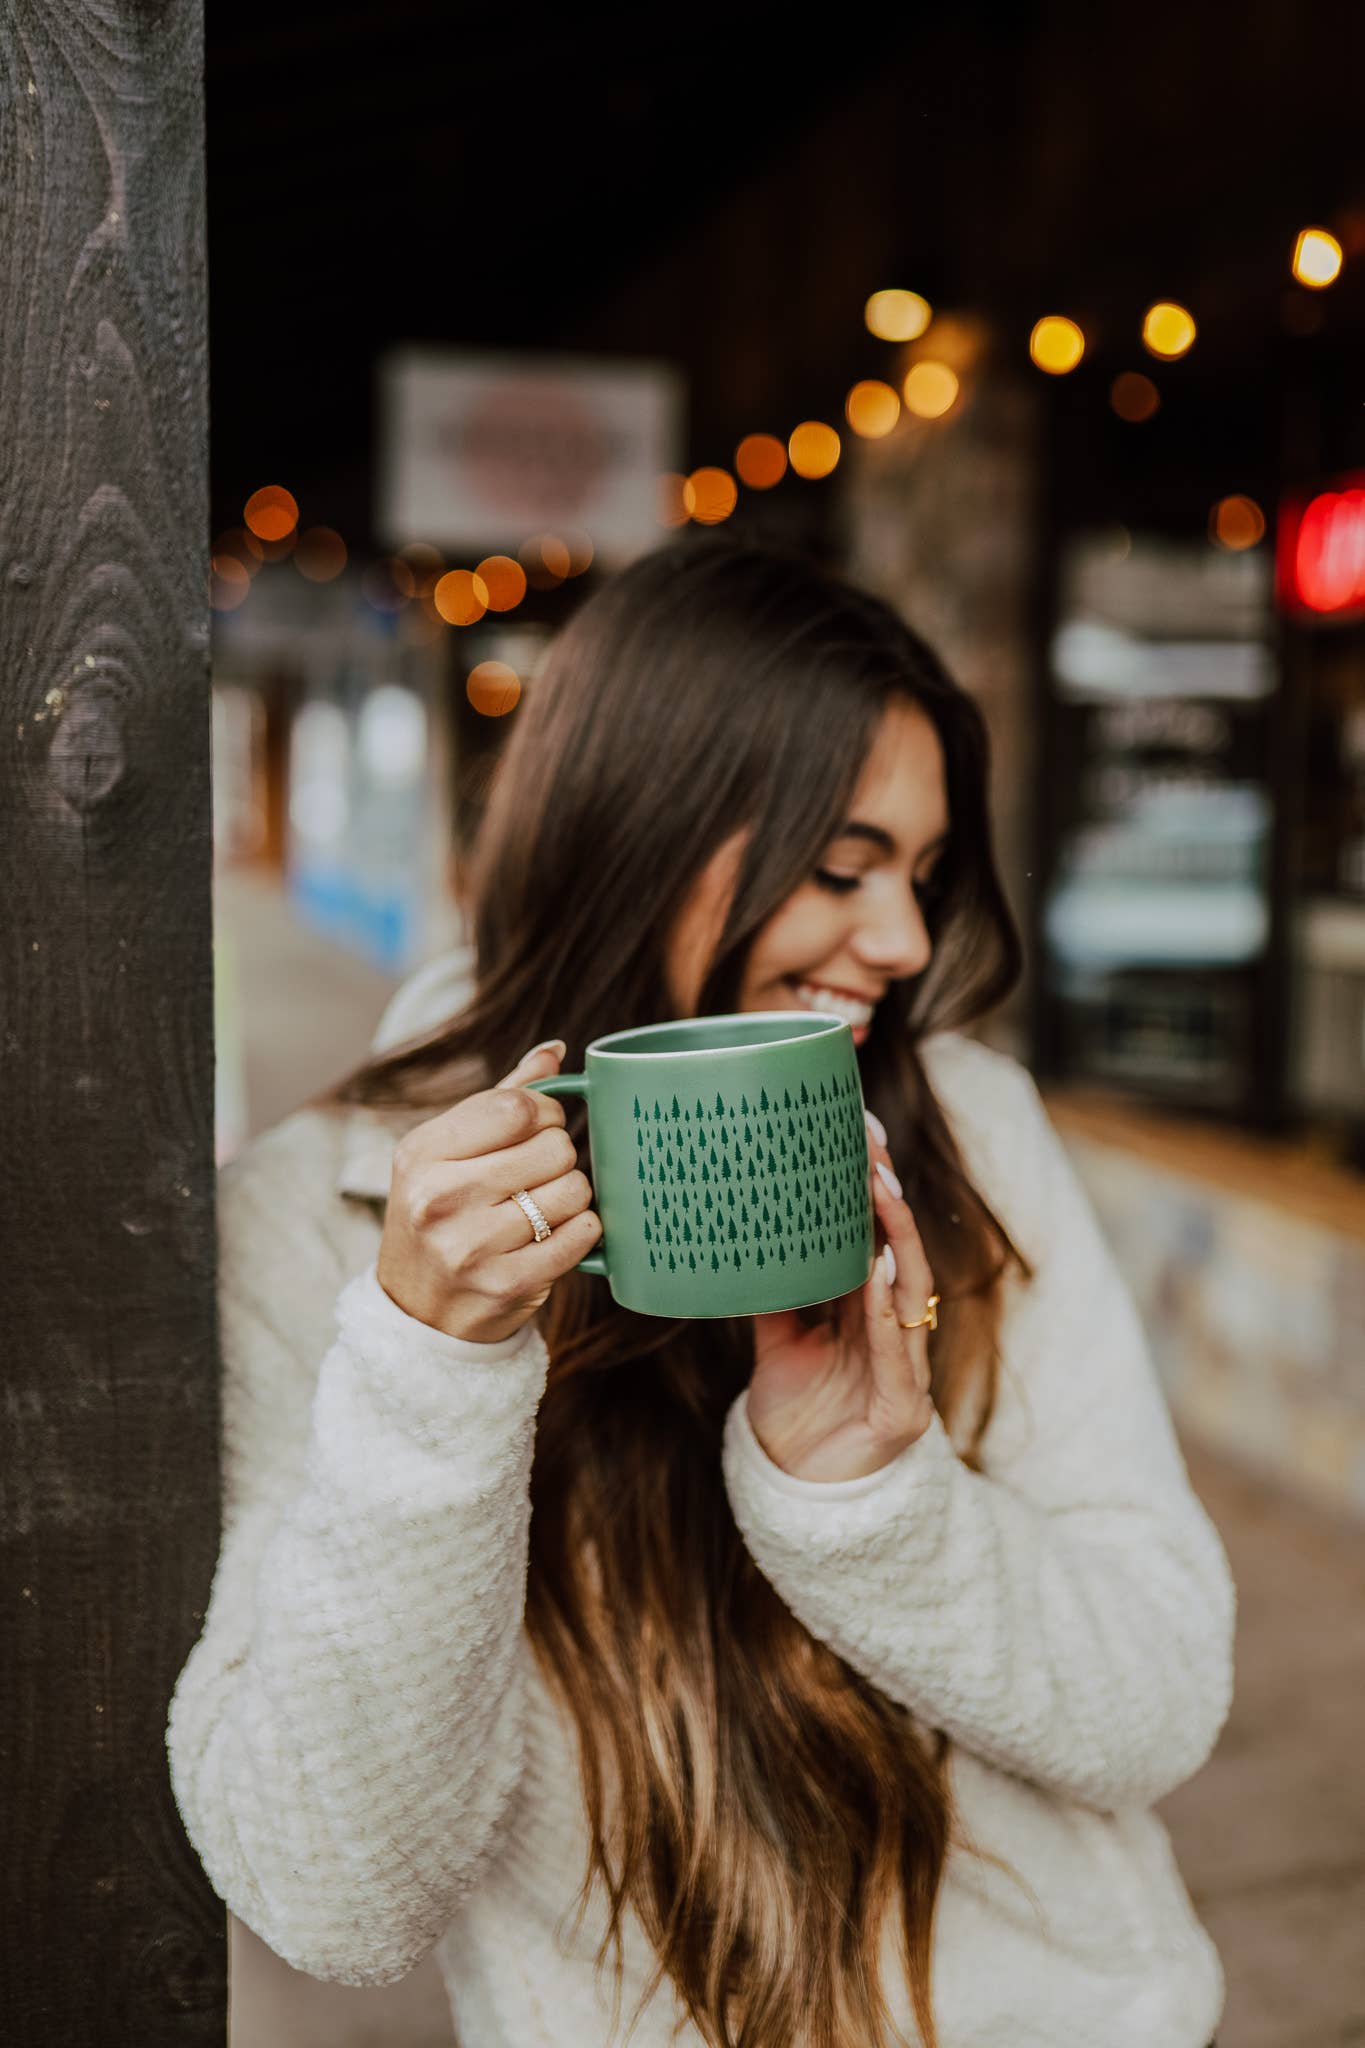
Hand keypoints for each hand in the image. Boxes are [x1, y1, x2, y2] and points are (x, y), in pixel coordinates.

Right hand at [375, 1040, 602, 1345]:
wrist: (418, 1309)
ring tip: (545, 1206)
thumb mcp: (447, 1154)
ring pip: (573, 1190)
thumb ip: (499, 1099)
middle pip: (553, 1147)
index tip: (541, 1127)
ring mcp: (471, 1246)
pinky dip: (583, 1230)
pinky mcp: (507, 1284)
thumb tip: (555, 1050)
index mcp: (421, 1153)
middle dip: (559, 1155)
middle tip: (540, 1174)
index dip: (545, 1112)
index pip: (516, 1106)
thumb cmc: (440, 1215)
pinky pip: (581, 1236)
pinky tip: (559, 1233)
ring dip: (572, 1195)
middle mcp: (439, 1198)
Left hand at [747, 1114, 936, 1481]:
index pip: (876, 1237)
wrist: (794, 1492)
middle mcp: (894, 1331)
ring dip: (895, 1239)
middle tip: (870, 1143)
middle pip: (898, 1251)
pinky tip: (877, 1273)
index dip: (871, 1187)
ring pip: (909, 1291)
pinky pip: (897, 1352)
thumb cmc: (794, 1413)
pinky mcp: (904, 1410)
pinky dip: (887, 1310)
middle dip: (887, 1196)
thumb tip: (739, 1237)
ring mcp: (905, 1368)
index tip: (858, 1131)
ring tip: (879, 1190)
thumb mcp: (776, 1340)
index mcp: (867, 1311)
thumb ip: (771, 1293)